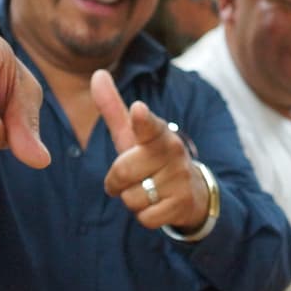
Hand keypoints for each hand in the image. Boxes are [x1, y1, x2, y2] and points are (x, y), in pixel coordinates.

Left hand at [91, 69, 208, 230]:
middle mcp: (173, 152)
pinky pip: (145, 218)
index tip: (138, 110)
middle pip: (122, 172)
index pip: (148, 125)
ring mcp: (180, 179)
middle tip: (132, 178)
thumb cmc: (152, 158)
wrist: (192, 191)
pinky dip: (145, 215)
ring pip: (132, 198)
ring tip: (148, 190)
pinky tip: (157, 205)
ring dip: (132, 199)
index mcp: (158, 133)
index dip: (141, 119)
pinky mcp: (182, 204)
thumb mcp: (133, 135)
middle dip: (117, 181)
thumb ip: (113, 107)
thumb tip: (97, 73)